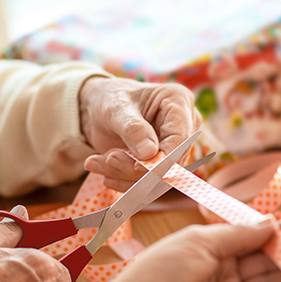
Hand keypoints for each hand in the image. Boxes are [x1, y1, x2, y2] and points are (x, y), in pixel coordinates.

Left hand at [78, 77, 201, 190]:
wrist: (99, 109)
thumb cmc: (110, 99)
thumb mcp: (116, 108)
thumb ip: (133, 128)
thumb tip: (149, 153)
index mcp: (178, 101)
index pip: (180, 138)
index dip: (162, 159)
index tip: (136, 167)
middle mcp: (184, 125)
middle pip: (170, 161)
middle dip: (136, 168)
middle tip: (107, 159)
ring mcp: (176, 146)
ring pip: (159, 176)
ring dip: (125, 176)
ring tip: (96, 163)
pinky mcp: (163, 163)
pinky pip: (150, 182)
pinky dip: (125, 182)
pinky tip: (105, 175)